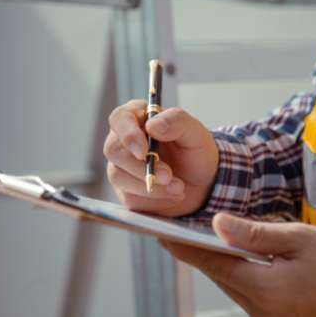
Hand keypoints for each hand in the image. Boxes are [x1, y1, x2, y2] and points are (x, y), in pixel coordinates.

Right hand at [104, 100, 218, 216]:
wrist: (202, 184)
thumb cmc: (196, 152)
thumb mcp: (196, 134)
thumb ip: (177, 122)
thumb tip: (152, 125)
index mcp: (139, 118)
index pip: (120, 118)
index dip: (128, 135)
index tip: (144, 152)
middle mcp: (124, 140)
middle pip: (113, 150)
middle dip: (141, 167)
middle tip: (168, 176)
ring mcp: (122, 166)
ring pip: (118, 176)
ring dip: (150, 185)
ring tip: (179, 187)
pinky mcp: (125, 189)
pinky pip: (129, 197)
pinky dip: (154, 199)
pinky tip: (173, 195)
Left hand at [162, 213, 315, 316]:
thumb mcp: (296, 238)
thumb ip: (253, 234)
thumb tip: (217, 224)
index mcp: (264, 289)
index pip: (214, 264)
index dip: (185, 248)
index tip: (162, 235)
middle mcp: (260, 311)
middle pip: (221, 276)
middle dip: (204, 254)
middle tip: (184, 232)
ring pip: (232, 286)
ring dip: (224, 265)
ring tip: (212, 241)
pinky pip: (247, 296)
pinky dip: (241, 277)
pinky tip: (241, 260)